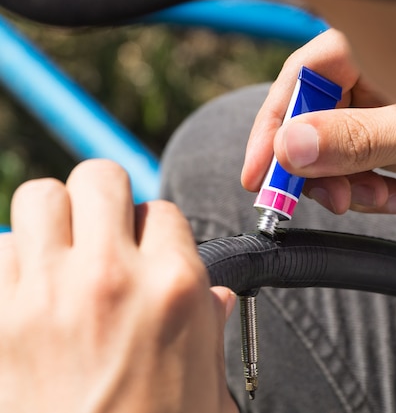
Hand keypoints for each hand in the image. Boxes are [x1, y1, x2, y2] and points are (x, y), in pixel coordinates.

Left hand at [0, 159, 238, 412]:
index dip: (152, 229)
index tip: (145, 250)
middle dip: (103, 198)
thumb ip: (210, 324)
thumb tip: (214, 296)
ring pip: (38, 198)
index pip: (161, 209)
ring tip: (59, 252)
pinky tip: (26, 291)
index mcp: (174, 286)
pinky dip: (9, 263)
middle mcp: (110, 277)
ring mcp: (46, 295)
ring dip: (51, 219)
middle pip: (99, 178)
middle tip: (102, 229)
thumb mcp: (206, 379)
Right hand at [241, 29, 395, 250]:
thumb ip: (357, 139)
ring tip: (374, 202)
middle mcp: (386, 79)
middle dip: (312, 162)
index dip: (277, 122)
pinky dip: (371, 192)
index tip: (259, 170)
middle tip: (320, 199)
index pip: (308, 76)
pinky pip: (365, 171)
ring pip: (338, 149)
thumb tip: (290, 146)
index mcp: (390, 52)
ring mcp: (394, 115)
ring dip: (344, 183)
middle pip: (317, 115)